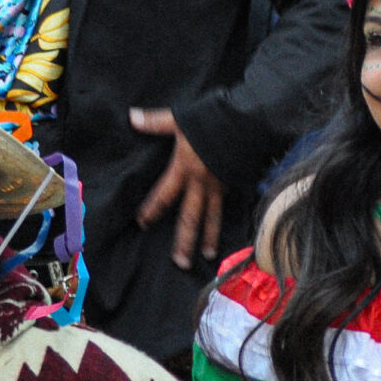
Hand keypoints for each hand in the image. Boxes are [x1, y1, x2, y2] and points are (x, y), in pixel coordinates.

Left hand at [132, 109, 224, 269]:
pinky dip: (228, 219)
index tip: (143, 223)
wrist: (248, 119)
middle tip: (180, 263)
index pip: (163, 195)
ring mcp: (220, 185)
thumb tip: (132, 117)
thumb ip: (156, 122)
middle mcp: (201, 183)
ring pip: (213, 217)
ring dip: (210, 238)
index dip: (152, 210)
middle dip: (185, 241)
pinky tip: (229, 231)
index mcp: (184, 169)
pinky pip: (230, 205)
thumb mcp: (180, 120)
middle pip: (190, 217)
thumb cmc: (212, 119)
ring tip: (207, 256)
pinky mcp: (235, 182)